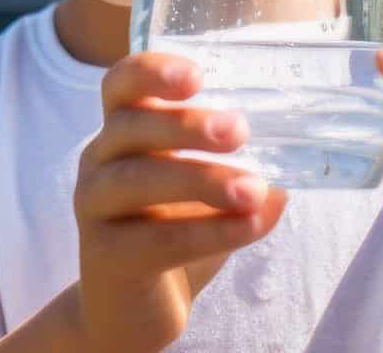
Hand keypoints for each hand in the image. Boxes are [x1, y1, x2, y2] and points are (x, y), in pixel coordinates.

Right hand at [70, 51, 288, 350]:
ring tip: (252, 189)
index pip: (121, 85)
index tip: (197, 75)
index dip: (150, 71)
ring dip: (200, 179)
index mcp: (122, 133)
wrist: (134, 311)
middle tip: (238, 130)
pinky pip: (155, 238)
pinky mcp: (106, 256)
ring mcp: (95, 208)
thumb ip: (242, 179)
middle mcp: (99, 161)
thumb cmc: (171, 234)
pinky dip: (207, 232)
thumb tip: (287, 176)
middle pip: (130, 126)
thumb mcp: (208, 199)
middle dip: (184, 124)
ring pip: (137, 179)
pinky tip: (246, 228)